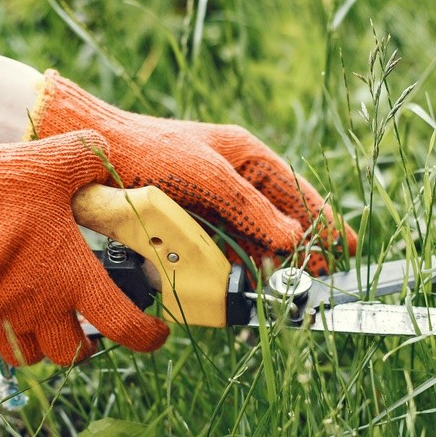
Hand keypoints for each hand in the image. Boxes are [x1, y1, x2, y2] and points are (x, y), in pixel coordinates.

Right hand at [0, 131, 167, 365]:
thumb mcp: (51, 162)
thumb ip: (85, 158)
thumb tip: (101, 152)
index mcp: (73, 280)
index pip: (126, 326)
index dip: (147, 337)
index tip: (155, 335)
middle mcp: (39, 311)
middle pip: (72, 354)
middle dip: (84, 345)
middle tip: (86, 325)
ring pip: (26, 356)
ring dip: (37, 342)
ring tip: (37, 316)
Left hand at [30, 71, 355, 272]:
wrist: (89, 153)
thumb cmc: (149, 151)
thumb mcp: (205, 175)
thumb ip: (249, 207)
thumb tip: (292, 238)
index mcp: (245, 156)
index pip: (295, 192)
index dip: (322, 220)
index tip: (345, 248)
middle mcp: (233, 178)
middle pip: (278, 218)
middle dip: (301, 247)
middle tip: (320, 277)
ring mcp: (211, 201)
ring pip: (253, 237)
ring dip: (270, 260)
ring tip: (289, 285)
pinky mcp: (188, 221)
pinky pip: (224, 246)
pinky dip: (238, 264)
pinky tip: (247, 280)